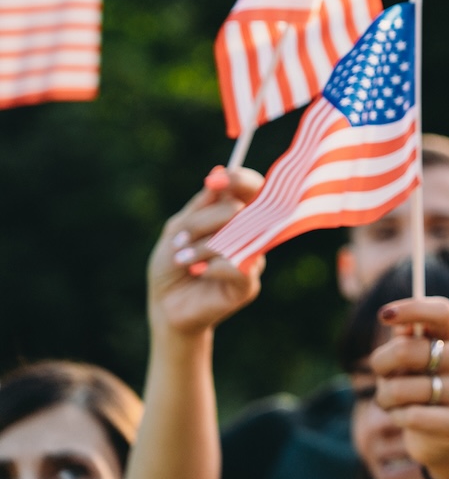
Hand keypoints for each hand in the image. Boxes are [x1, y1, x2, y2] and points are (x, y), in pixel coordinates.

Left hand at [149, 167, 264, 339]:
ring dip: (204, 246)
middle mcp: (251, 233)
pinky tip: (197, 273)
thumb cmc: (172, 266)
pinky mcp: (249, 283)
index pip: (251, 189)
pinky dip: (212, 266)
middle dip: (205, 221)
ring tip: (182, 259)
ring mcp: (253, 257)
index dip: (239, 180)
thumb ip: (200, 206)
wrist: (166, 306)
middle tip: (180, 237)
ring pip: (240, 236)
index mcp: (235, 216)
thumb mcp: (177, 230)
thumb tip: (219, 172)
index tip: (216, 180)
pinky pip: (238, 264)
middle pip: (245, 209)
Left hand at [371, 297, 448, 478]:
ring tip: (391, 402)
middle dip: (381, 363)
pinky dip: (398, 417)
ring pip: (403, 388)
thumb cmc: (416, 389)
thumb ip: (403, 341)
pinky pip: (413, 416)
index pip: (441, 311)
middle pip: (408, 349)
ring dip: (386, 397)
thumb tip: (400, 325)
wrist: (440, 437)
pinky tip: (404, 418)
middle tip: (380, 375)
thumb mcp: (406, 363)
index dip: (413, 309)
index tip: (383, 315)